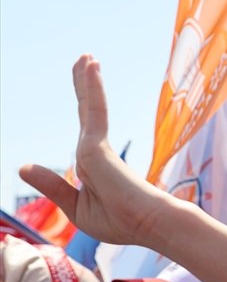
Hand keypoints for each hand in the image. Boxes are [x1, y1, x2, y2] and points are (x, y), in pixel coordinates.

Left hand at [20, 56, 170, 251]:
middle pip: (87, 110)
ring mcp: (97, 147)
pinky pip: (94, 110)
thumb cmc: (121, 222)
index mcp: (92, 165)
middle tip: (86, 60)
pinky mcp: (97, 146)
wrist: (148, 225)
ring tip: (87, 56)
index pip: (85, 129)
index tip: (87, 90)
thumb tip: (23, 166)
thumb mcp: (76, 207)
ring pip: (89, 106)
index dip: (86, 107)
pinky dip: (92, 88)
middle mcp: (95, 151)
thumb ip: (52, 185)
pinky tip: (91, 67)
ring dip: (88, 79)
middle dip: (85, 85)